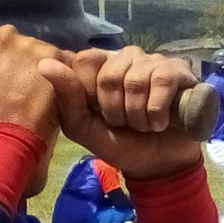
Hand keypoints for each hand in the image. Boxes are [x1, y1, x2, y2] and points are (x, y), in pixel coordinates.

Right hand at [0, 25, 70, 142]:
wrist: (1, 132)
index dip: (0, 59)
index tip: (4, 74)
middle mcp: (5, 34)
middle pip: (19, 43)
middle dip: (22, 59)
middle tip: (24, 82)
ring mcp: (31, 44)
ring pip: (42, 51)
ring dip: (44, 66)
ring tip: (42, 90)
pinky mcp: (54, 55)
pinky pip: (63, 61)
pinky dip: (63, 73)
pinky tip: (59, 90)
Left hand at [39, 47, 200, 178]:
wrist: (159, 165)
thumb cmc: (121, 143)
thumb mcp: (85, 129)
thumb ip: (66, 98)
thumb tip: (45, 63)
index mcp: (101, 66)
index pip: (85, 61)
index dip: (91, 95)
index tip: (101, 116)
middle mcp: (127, 58)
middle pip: (109, 74)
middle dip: (115, 111)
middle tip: (126, 125)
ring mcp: (154, 61)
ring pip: (136, 80)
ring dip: (138, 116)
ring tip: (146, 125)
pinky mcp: (179, 71)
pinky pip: (163, 81)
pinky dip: (157, 111)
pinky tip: (162, 122)